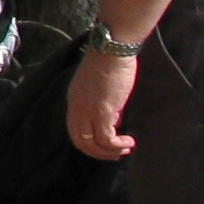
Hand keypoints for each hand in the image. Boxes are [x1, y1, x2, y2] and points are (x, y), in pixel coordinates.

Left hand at [67, 38, 138, 160]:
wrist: (112, 49)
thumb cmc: (110, 63)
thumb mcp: (99, 87)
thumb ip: (102, 104)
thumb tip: (113, 120)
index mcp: (74, 101)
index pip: (75, 130)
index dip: (90, 142)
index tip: (106, 146)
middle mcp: (76, 108)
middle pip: (80, 142)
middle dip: (98, 153)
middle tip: (116, 154)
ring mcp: (87, 111)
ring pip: (92, 144)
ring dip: (110, 152)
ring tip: (126, 149)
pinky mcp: (102, 111)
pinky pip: (106, 139)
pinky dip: (118, 145)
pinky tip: (130, 142)